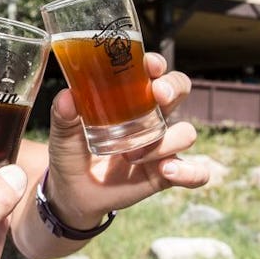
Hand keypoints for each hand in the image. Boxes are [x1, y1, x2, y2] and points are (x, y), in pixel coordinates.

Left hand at [44, 53, 208, 226]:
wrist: (74, 194)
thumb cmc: (71, 155)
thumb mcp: (63, 135)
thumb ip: (63, 117)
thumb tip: (66, 97)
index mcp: (128, 99)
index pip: (151, 72)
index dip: (156, 64)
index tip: (150, 66)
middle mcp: (150, 117)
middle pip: (178, 90)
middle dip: (173, 88)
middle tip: (158, 97)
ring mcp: (161, 145)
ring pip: (186, 132)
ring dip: (165, 142)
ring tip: (132, 157)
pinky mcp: (167, 173)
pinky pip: (196, 172)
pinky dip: (190, 172)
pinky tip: (168, 172)